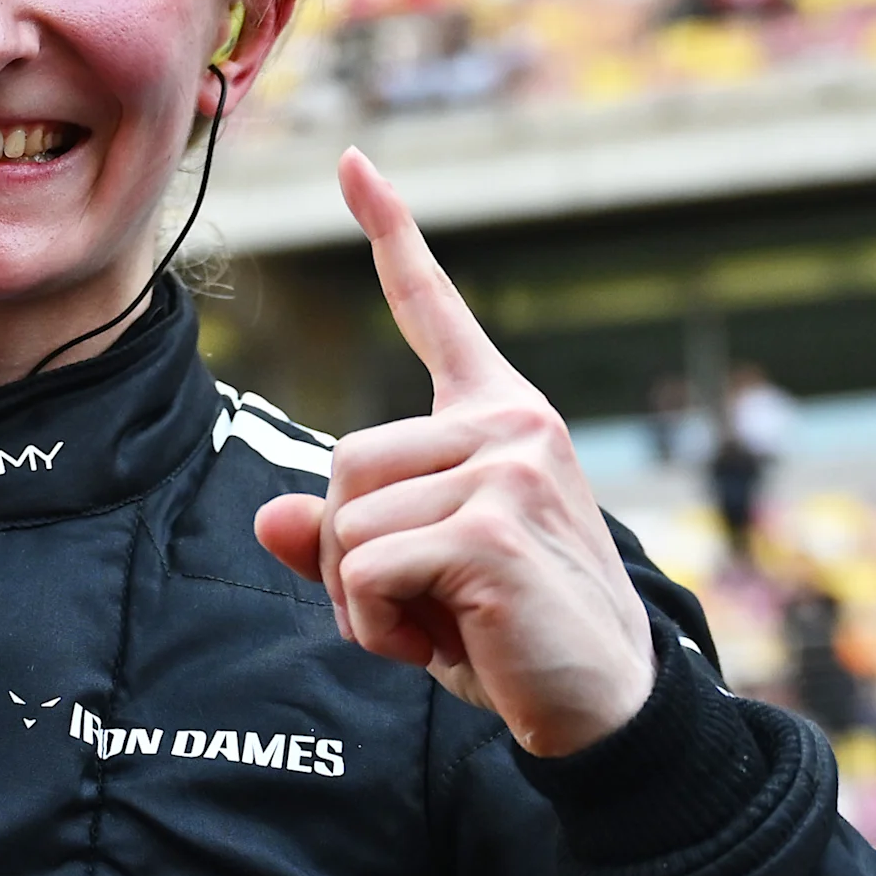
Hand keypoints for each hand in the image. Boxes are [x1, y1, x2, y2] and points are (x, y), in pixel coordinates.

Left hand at [253, 149, 657, 755]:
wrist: (608, 713)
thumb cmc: (516, 640)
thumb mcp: (420, 582)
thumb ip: (344, 543)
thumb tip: (268, 515)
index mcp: (502, 419)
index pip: (437, 312)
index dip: (392, 235)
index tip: (353, 162)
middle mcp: (511, 425)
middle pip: (342, 461)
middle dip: (349, 554)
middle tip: (415, 607)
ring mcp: (506, 470)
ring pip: (346, 519)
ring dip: (361, 598)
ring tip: (436, 627)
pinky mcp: (492, 528)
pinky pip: (364, 567)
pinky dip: (375, 625)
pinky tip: (439, 646)